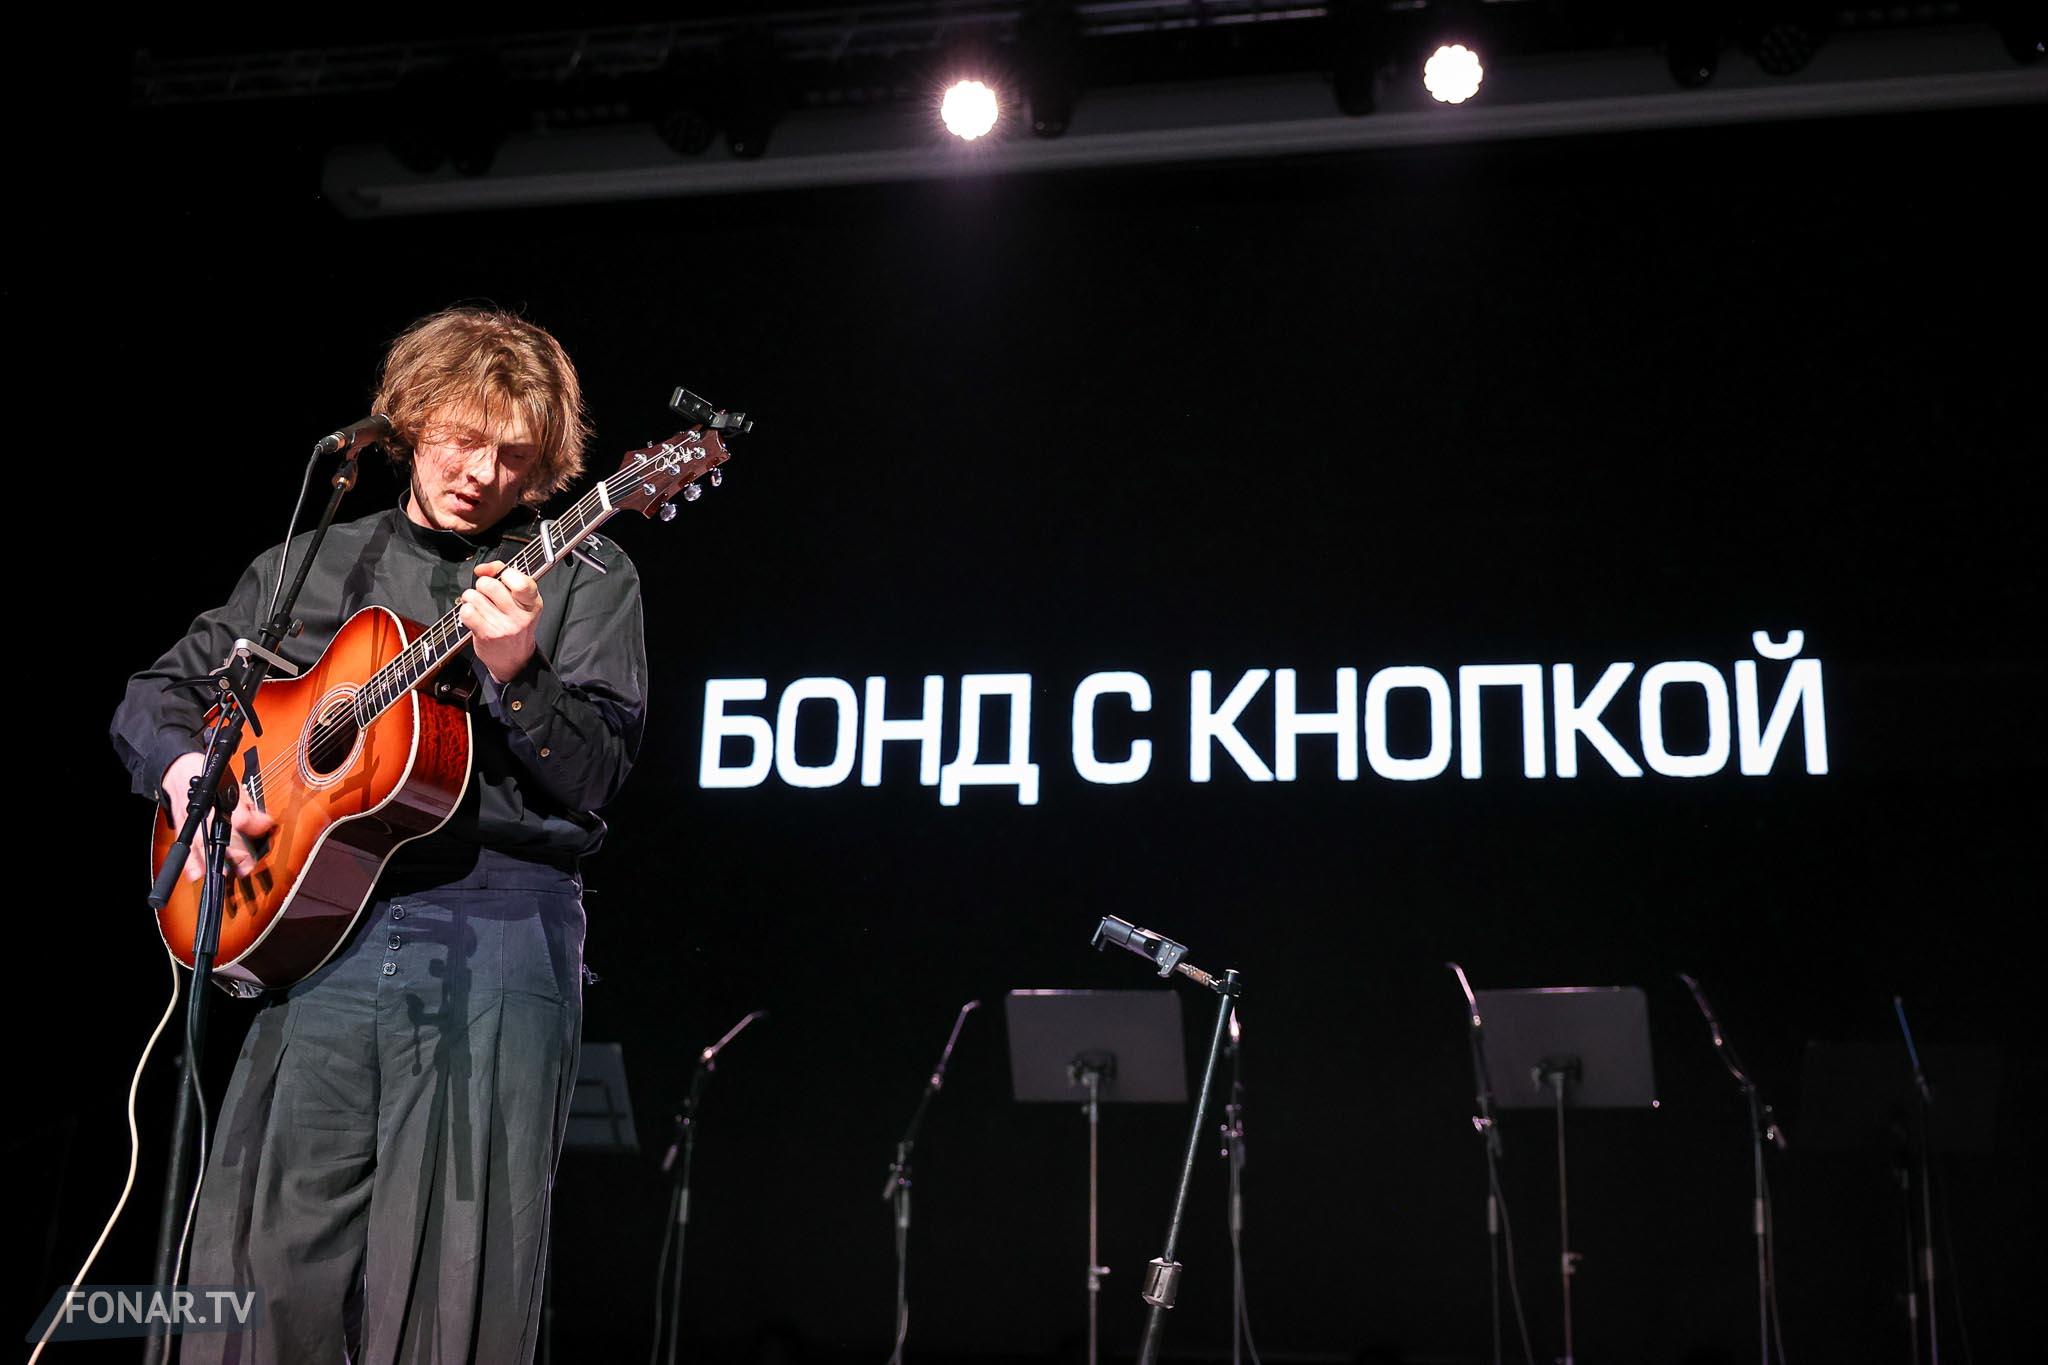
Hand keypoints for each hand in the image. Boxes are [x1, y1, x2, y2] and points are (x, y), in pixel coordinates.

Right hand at [161, 751, 276, 882]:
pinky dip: (190, 862)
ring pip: (203, 844)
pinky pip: (185, 846)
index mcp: (224, 797)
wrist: (183, 772)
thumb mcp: (236, 788)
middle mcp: (207, 810)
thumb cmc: (213, 781)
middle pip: (221, 835)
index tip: (266, 828)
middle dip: (235, 853)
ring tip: (227, 874)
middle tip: (246, 867)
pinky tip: (196, 875)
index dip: (255, 824)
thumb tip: (266, 823)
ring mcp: (193, 819)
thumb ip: (251, 808)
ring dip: (216, 862)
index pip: (241, 816)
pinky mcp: (182, 828)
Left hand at [462, 560, 542, 682]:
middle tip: (485, 593)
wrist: (514, 658)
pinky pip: (467, 611)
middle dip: (482, 585)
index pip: (520, 581)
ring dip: (471, 598)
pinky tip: (473, 616)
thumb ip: (503, 576)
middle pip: (490, 585)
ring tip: (479, 606)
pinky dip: (465, 610)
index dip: (504, 573)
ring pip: (475, 596)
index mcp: (533, 602)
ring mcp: (504, 626)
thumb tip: (482, 569)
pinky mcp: (487, 635)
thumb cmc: (515, 624)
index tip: (501, 577)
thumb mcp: (521, 600)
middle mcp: (521, 615)